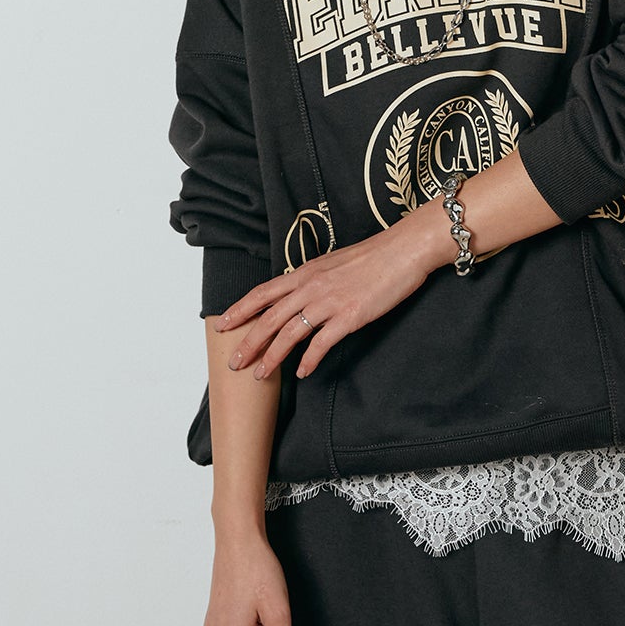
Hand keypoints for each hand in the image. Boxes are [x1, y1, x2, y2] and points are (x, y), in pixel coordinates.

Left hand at [214, 206, 443, 379]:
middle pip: (269, 318)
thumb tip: (300, 296)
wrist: (403, 250)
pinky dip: (309, 360)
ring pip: (289, 333)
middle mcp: (311, 287)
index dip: (240, 310)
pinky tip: (303, 373)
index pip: (262, 293)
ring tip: (261, 374)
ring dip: (272, 357)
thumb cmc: (372, 257)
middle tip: (233, 363)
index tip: (222, 324)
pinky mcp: (349, 316)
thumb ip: (313, 281)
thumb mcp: (333, 264)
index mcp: (305, 273)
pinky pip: (321, 343)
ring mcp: (329, 302)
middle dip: (248, 342)